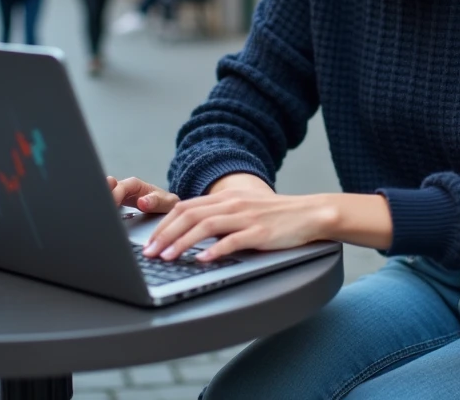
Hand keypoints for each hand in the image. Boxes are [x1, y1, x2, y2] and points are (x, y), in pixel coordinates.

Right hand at [106, 176, 178, 213]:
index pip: (120, 187)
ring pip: (104, 196)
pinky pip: (105, 205)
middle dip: (102, 196)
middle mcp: (124, 189)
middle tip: (100, 209)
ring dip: (100, 203)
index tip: (112, 206)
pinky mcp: (115, 205)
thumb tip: (142, 202)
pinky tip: (101, 218)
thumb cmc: (166, 203)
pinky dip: (102, 210)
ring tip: (98, 214)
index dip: (115, 195)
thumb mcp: (166, 202)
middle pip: (107, 188)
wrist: (166, 208)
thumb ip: (155, 201)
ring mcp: (118, 197)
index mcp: (135, 185)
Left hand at [143, 191, 336, 262]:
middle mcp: (232, 204)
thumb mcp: (244, 210)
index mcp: (225, 198)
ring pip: (205, 226)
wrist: (310, 213)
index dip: (163, 223)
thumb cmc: (276, 216)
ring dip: (182, 243)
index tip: (150, 241)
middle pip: (189, 215)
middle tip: (150, 253)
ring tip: (168, 258)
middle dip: (165, 234)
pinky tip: (202, 261)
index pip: (185, 207)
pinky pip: (233, 241)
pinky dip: (215, 251)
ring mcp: (246, 217)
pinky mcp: (259, 233)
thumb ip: (221, 217)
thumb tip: (192, 233)